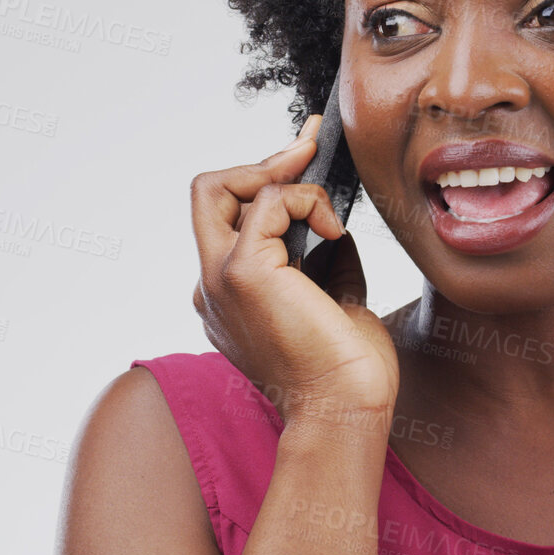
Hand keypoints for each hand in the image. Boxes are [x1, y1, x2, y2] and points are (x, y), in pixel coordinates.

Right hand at [190, 115, 397, 425]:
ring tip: (326, 200)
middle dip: (259, 162)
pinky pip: (266, 199)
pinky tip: (333, 230)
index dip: (264, 181)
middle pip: (206, 195)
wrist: (347, 407)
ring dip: (282, 174)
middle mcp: (211, 287)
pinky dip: (306, 200)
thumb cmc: (347, 366)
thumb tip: (331, 223)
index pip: (230, 220)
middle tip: (309, 148)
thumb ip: (323, 257)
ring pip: (218, 187)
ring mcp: (217, 279)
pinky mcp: (241, 271)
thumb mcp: (335, 296)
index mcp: (229, 297)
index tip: (306, 153)